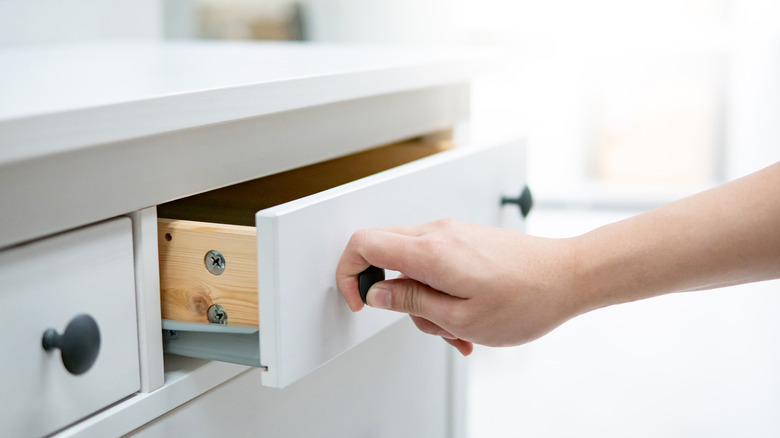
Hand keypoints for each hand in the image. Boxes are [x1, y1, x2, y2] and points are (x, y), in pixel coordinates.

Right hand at [335, 219, 584, 355]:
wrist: (569, 276)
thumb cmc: (526, 299)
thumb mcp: (460, 317)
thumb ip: (410, 301)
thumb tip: (377, 291)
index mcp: (430, 251)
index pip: (363, 243)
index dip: (349, 273)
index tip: (359, 300)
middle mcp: (438, 233)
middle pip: (384, 253)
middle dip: (394, 295)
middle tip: (421, 321)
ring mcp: (453, 233)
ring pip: (412, 264)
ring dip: (425, 300)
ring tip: (458, 327)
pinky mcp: (465, 238)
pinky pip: (436, 263)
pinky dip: (441, 291)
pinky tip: (467, 316)